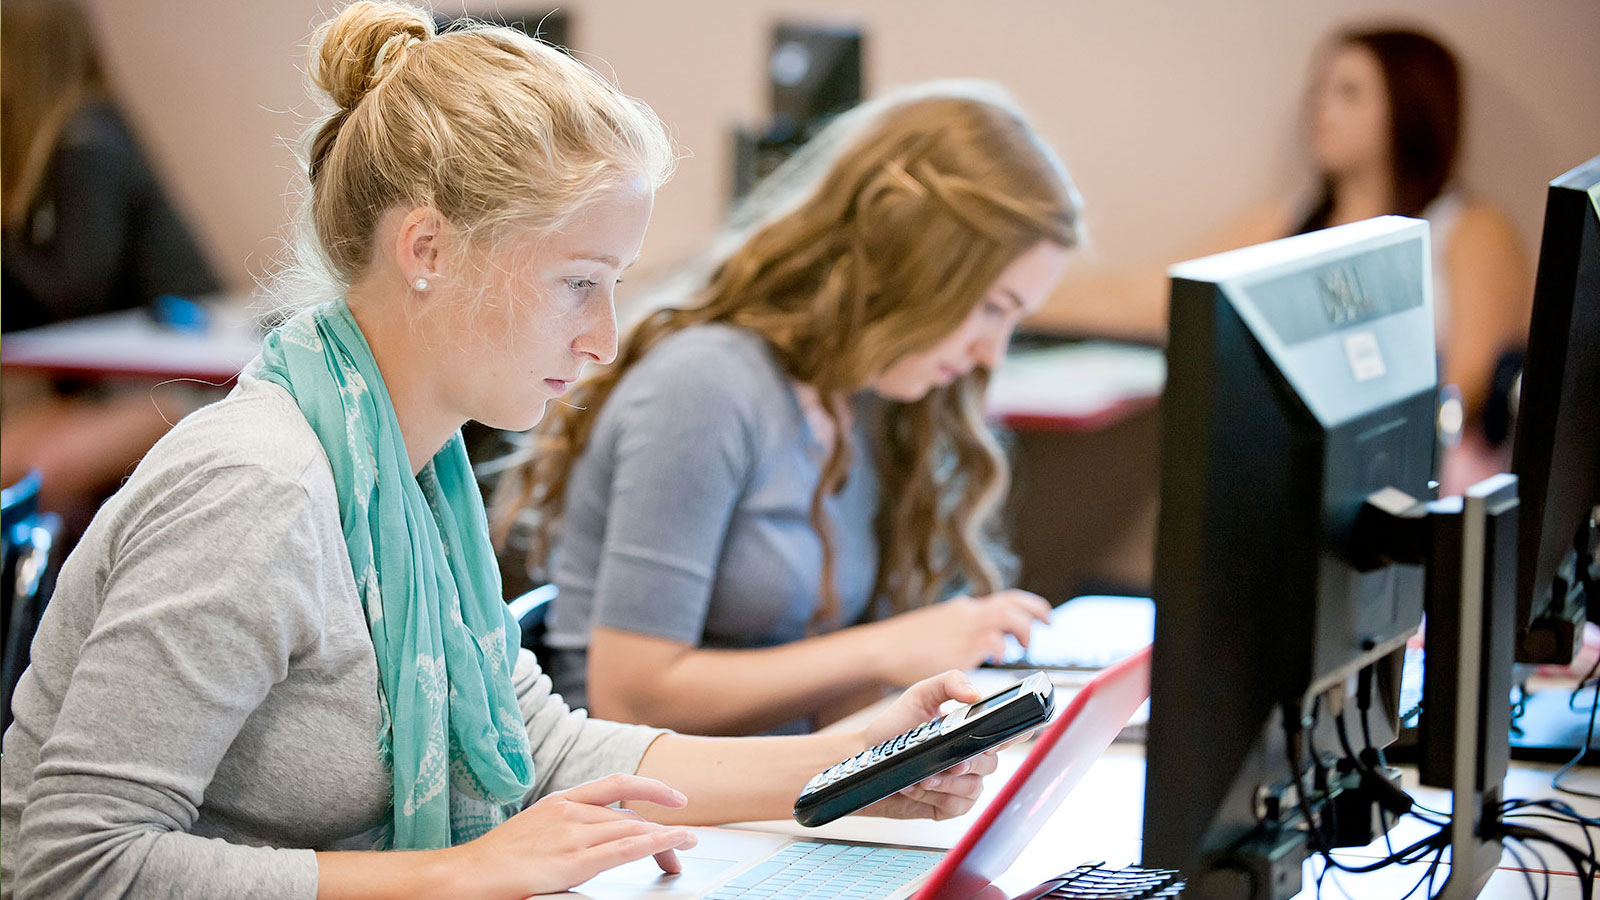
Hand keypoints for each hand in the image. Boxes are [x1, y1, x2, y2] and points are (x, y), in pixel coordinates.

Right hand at [450, 773, 698, 899]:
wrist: (466, 874)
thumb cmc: (497, 859)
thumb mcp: (536, 830)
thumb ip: (568, 827)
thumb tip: (599, 835)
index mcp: (560, 800)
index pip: (617, 784)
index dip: (651, 788)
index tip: (674, 798)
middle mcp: (570, 811)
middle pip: (630, 816)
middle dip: (660, 830)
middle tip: (681, 845)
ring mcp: (572, 835)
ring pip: (633, 830)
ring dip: (666, 839)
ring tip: (687, 847)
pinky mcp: (573, 862)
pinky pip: (625, 849)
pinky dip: (657, 844)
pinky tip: (675, 845)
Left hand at [853, 670, 1000, 820]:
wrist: (867, 758)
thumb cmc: (895, 726)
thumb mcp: (920, 695)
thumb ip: (948, 683)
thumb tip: (975, 694)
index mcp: (974, 730)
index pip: (1008, 733)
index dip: (1016, 735)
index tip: (1000, 738)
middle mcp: (974, 757)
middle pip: (991, 763)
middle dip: (966, 762)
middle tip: (947, 760)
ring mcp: (965, 783)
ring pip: (974, 787)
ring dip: (944, 782)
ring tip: (921, 774)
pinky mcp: (951, 806)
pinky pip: (956, 805)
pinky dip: (934, 797)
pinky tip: (916, 786)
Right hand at [875, 590, 1051, 685]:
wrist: (882, 648)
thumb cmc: (907, 645)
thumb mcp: (941, 627)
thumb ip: (964, 631)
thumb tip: (984, 642)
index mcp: (965, 611)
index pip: (1006, 599)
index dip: (1030, 606)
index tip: (1044, 615)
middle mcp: (968, 615)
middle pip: (1013, 604)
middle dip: (1036, 612)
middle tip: (1047, 625)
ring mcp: (964, 630)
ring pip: (1008, 616)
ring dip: (1023, 629)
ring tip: (1022, 646)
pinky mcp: (958, 650)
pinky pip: (991, 641)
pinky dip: (1002, 647)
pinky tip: (1001, 657)